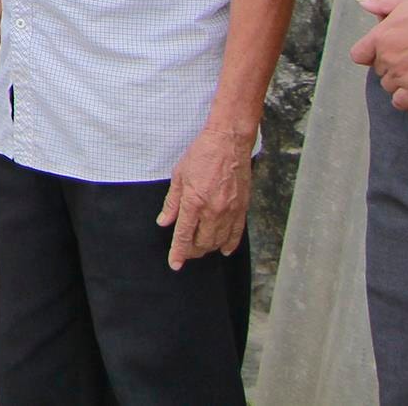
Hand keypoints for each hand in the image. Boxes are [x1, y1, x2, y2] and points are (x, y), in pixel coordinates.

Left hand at [157, 126, 252, 268]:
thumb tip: (164, 222)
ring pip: (219, 241)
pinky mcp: (243, 208)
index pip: (184, 235)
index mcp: (194, 202)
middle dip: (192, 251)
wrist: (228, 143)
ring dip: (208, 248)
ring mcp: (230, 211)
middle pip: (202, 242)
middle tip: (185, 253)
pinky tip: (223, 249)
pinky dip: (229, 244)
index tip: (174, 264)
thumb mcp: (178, 176)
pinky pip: (237, 234)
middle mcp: (213, 210)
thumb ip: (171, 203)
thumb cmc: (201, 155)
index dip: (178, 252)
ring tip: (199, 250)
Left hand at [353, 0, 407, 107]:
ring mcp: (402, 75)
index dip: (369, 55)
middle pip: (378, 70)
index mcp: (380, 37)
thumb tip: (363, 4)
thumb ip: (382, 4)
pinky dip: (403, 100)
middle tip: (405, 61)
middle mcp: (387, 58)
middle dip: (389, 66)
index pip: (359, 55)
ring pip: (388, 85)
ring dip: (397, 82)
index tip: (379, 54)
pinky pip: (400, 101)